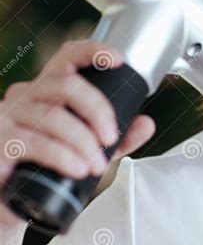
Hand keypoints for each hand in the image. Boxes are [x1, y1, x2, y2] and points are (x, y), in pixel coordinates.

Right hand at [0, 41, 154, 227]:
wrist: (11, 192)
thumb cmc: (47, 162)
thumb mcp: (89, 147)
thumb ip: (120, 137)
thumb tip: (147, 124)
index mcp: (49, 90)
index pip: (68, 57)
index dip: (93, 52)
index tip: (119, 61)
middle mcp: (27, 94)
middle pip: (68, 86)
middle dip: (98, 111)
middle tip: (111, 138)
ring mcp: (10, 114)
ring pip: (54, 116)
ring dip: (83, 141)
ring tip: (96, 165)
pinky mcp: (0, 139)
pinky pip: (35, 142)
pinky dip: (62, 156)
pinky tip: (77, 168)